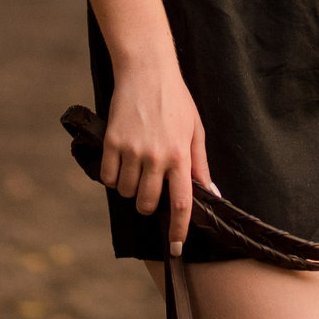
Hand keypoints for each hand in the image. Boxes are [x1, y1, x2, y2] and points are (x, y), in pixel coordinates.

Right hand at [100, 56, 216, 255]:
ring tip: (136, 168)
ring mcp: (132, 151)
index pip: (181, 203)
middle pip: (147, 203)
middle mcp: (156, 157)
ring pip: (125, 192)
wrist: (146, 70)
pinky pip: (107, 177)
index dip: (179, 229)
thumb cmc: (175, 100)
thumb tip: (211, 194)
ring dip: (129, 189)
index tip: (176, 248)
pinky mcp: (111, 142)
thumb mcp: (195, 130)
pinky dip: (112, 177)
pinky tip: (120, 162)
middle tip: (150, 187)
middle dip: (148, 204)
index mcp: (180, 156)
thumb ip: (200, 165)